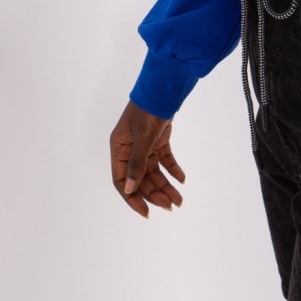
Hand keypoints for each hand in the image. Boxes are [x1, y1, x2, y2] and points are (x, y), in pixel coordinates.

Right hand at [110, 100, 185, 217]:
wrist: (163, 88)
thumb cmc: (148, 110)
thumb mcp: (142, 137)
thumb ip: (137, 163)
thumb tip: (130, 189)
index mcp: (119, 149)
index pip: (122, 181)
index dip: (132, 198)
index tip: (146, 212)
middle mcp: (129, 150)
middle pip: (140, 179)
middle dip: (155, 194)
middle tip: (170, 206)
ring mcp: (143, 145)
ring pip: (154, 172)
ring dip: (166, 185)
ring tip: (179, 200)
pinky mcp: (157, 140)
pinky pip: (164, 160)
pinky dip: (173, 169)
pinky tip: (182, 179)